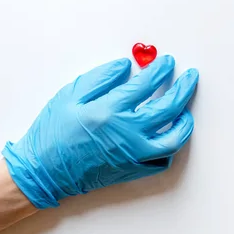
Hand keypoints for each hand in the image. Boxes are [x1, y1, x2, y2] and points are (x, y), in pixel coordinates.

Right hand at [2, 55, 198, 208]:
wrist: (43, 171)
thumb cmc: (53, 132)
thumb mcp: (70, 95)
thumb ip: (101, 77)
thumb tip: (127, 66)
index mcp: (110, 110)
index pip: (146, 84)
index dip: (160, 70)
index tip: (167, 62)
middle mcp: (127, 132)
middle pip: (167, 107)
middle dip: (183, 88)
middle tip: (190, 77)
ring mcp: (133, 154)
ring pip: (173, 138)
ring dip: (185, 121)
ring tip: (187, 109)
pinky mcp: (132, 170)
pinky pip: (162, 160)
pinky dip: (171, 147)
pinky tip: (171, 135)